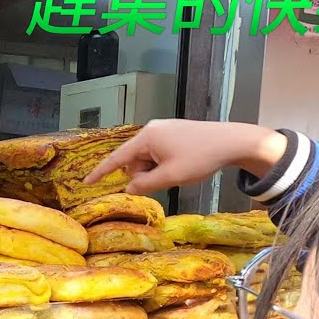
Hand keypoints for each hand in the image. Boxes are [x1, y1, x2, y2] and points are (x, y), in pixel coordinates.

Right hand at [83, 120, 287, 194]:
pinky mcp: (173, 132)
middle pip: (134, 160)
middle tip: (165, 180)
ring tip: (177, 172)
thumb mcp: (171, 176)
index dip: (101, 172)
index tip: (86, 182)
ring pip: (147, 158)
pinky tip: (180, 166)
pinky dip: (163, 164)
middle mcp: (151, 130)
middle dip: (143, 175)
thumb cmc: (201, 158)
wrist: (232, 141)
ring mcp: (163, 130)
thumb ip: (145, 185)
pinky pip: (158, 152)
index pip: (117, 158)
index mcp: (146, 137)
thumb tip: (129, 189)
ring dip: (155, 170)